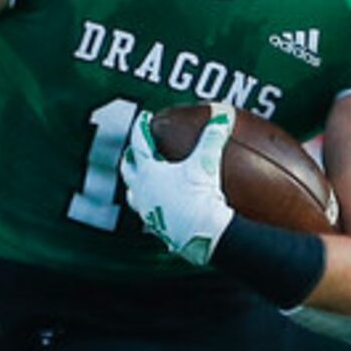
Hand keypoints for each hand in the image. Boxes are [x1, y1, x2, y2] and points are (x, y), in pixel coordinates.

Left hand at [118, 104, 233, 266]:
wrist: (200, 234)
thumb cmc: (198, 198)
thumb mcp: (206, 163)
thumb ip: (213, 137)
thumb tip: (222, 115)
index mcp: (148, 173)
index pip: (138, 144)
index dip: (141, 128)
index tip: (144, 118)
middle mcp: (142, 192)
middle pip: (128, 170)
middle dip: (131, 157)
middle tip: (135, 149)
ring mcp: (147, 211)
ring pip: (133, 194)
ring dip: (136, 184)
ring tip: (143, 179)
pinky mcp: (157, 227)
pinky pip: (148, 213)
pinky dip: (152, 204)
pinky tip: (161, 205)